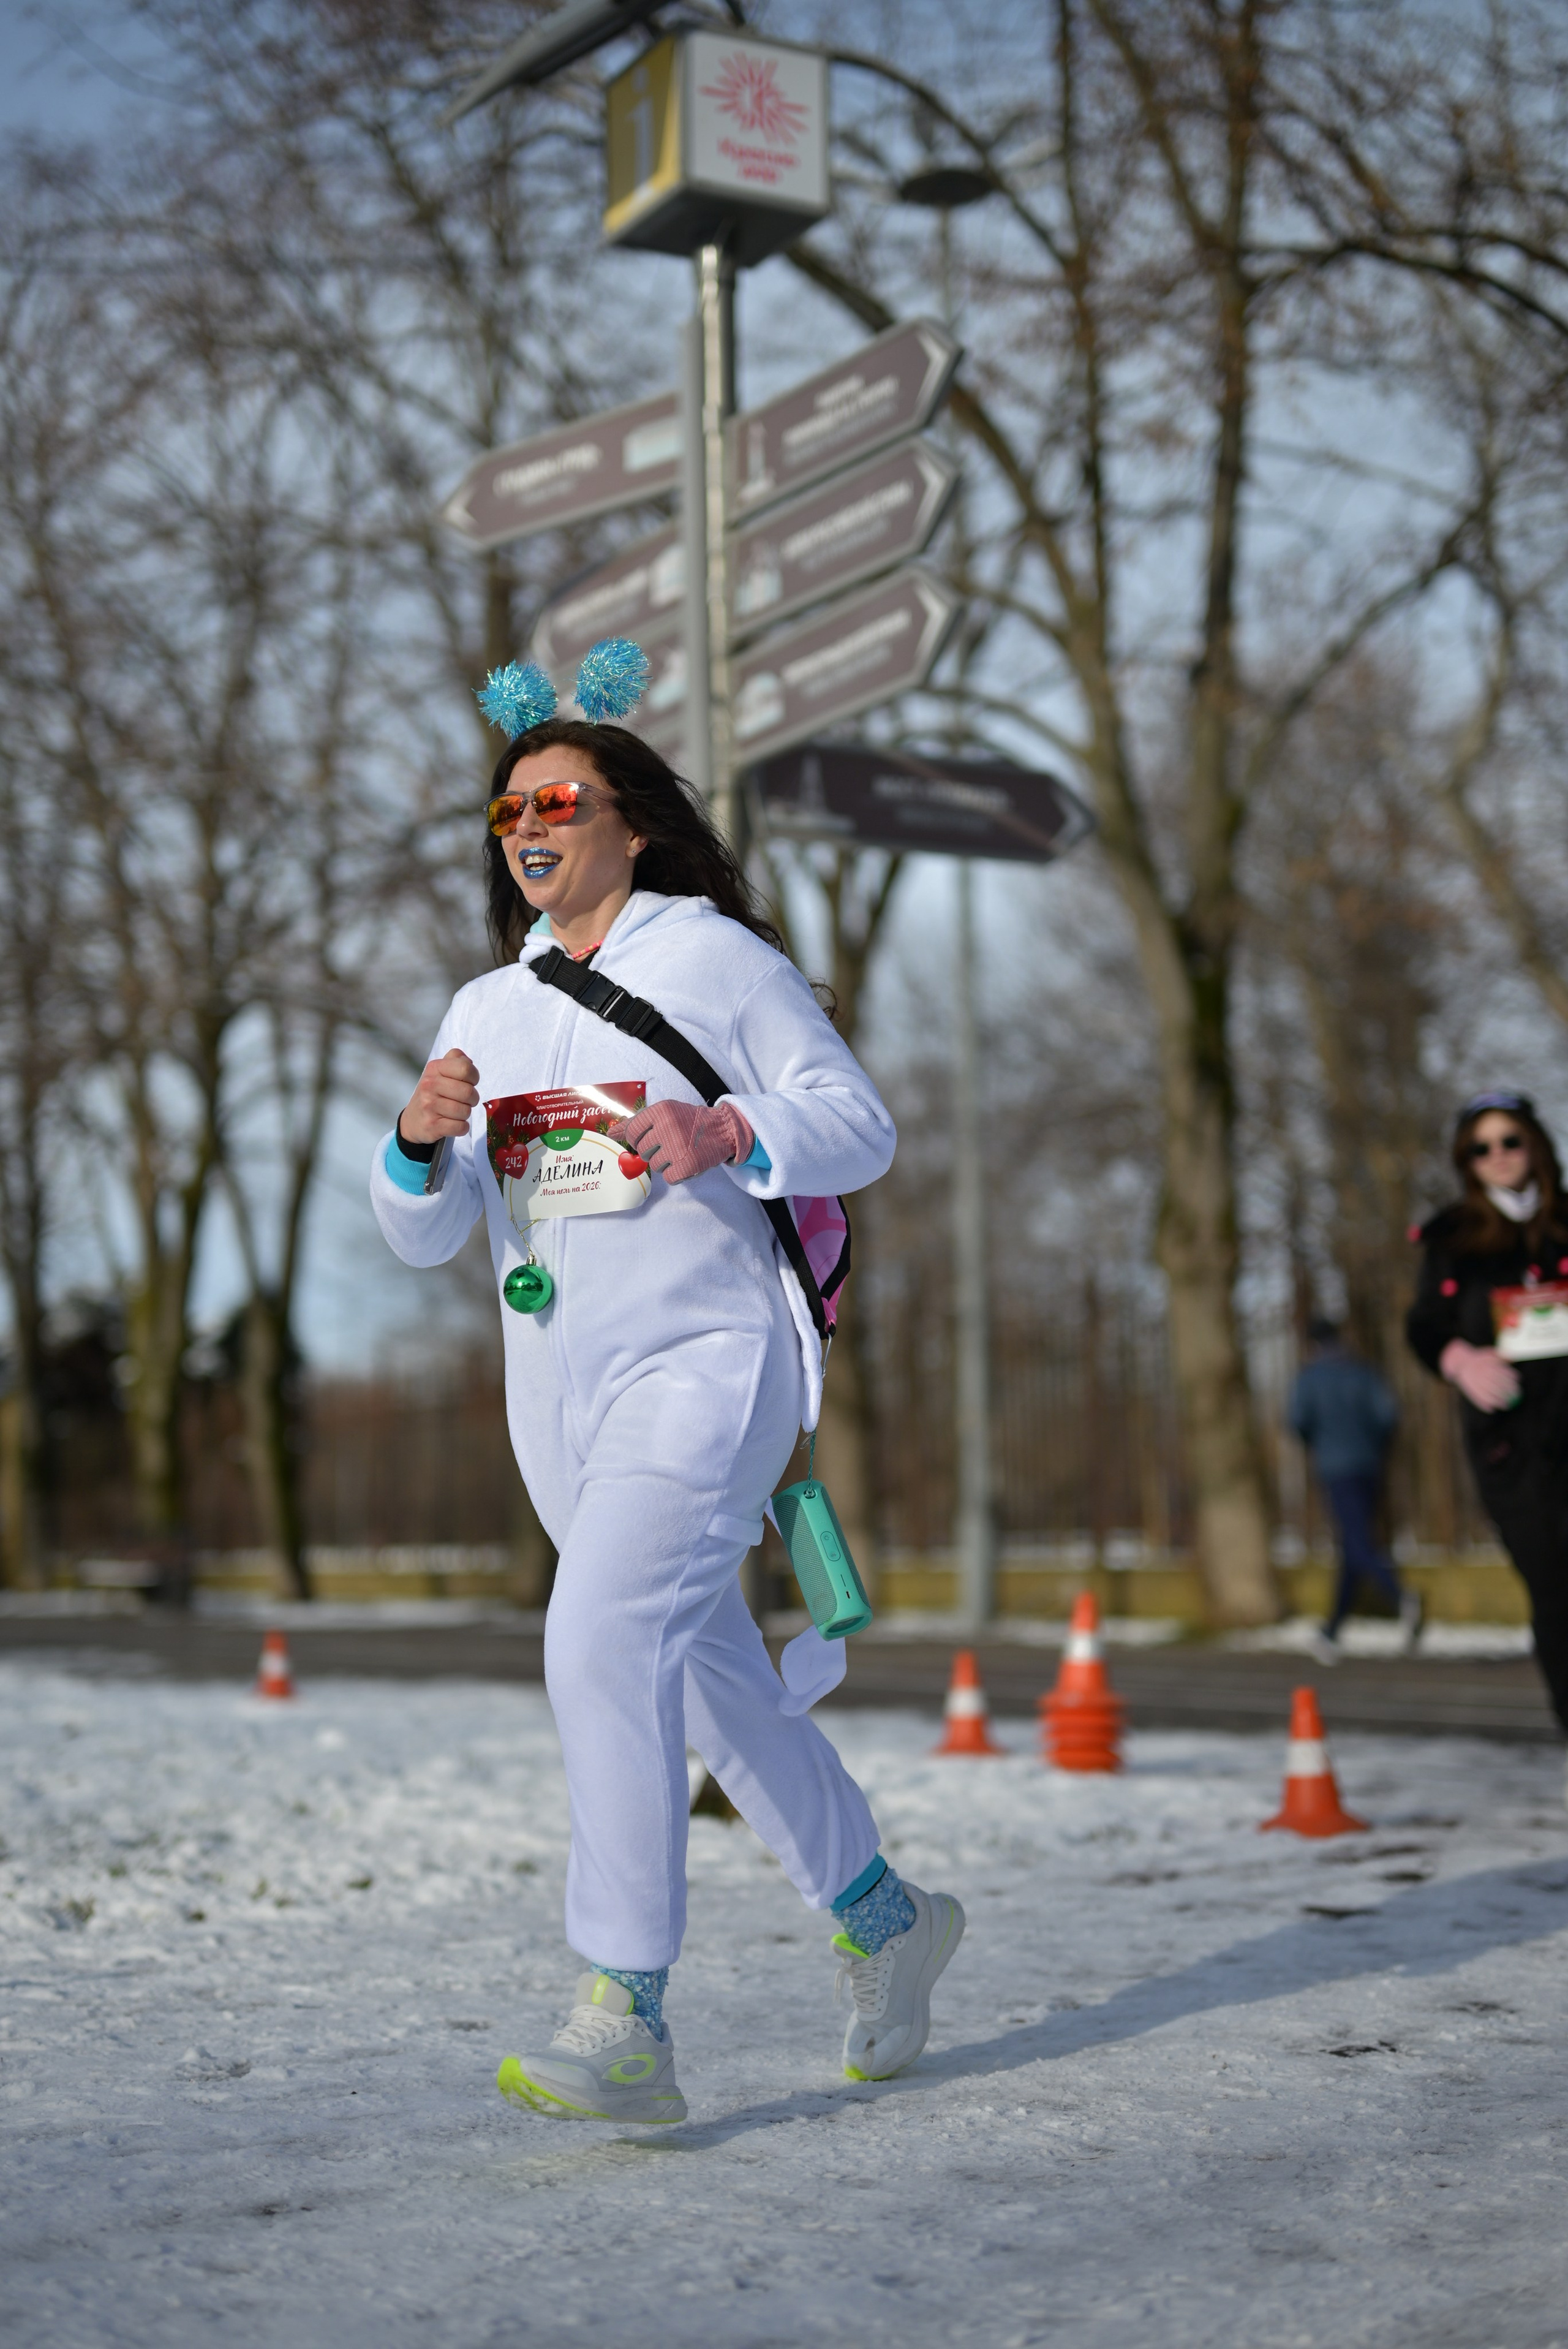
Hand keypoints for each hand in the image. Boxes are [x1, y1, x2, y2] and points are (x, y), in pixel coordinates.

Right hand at [400, 1049, 479, 1143]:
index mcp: (434, 1068)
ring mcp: (429, 1106)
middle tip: (465, 1101)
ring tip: (456, 1112)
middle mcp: (428, 1085)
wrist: (413, 1121)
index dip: (474, 1077)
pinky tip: (454, 1123)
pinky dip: (463, 1127)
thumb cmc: (433, 1093)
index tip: (468, 1083)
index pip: (465, 1068)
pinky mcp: (432, 1125)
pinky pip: (461, 1127)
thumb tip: (468, 1061)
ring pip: (466, 1111)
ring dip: (466, 1114)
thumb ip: (455, 1060)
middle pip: (468, 1092)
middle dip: (472, 1099)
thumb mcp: (439, 1072)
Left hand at [608, 1099, 753, 1184]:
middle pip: (642, 1151)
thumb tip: (611, 1133)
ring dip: (666, 1163)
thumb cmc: (689, 1121)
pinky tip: (686, 1162)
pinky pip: (669, 1178)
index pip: (632, 1132)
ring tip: (681, 1152)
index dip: (638, 1139)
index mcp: (661, 1111)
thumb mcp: (664, 1113)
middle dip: (654, 1151)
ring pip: (655, 1166)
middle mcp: (668, 1127)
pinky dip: (677, 1174)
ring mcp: (678, 1147)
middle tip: (671, 1143)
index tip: (650, 1138)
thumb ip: (636, 1123)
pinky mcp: (687, 1165)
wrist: (724, 1129)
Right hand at [1440, 1338, 1518, 1411]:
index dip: (1511, 1376)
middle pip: (1497, 1383)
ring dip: (1498, 1401)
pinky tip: (1492, 1409)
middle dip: (1508, 1390)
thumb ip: (1501, 1357)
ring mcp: (1475, 1381)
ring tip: (1507, 1406)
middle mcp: (1480, 1373)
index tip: (1518, 1380)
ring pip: (1488, 1393)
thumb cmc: (1479, 1359)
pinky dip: (1485, 1405)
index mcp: (1486, 1364)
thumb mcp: (1489, 1353)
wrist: (1460, 1363)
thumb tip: (1514, 1360)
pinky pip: (1478, 1398)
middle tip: (1516, 1395)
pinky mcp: (1469, 1388)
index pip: (1501, 1371)